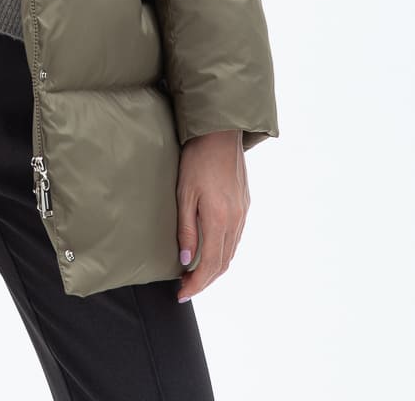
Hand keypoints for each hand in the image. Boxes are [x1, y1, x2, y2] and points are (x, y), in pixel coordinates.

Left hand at [175, 129, 248, 302]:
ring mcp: (243, 213)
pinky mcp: (245, 204)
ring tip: (194, 273)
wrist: (220, 132)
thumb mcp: (184, 194)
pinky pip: (236, 237)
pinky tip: (210, 249)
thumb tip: (187, 261)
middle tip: (185, 287)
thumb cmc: (197, 159)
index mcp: (220, 220)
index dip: (196, 284)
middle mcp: (236, 221)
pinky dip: (223, 251)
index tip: (181, 294)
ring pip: (231, 252)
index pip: (210, 265)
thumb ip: (187, 229)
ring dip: (214, 267)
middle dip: (205, 281)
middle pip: (223, 264)